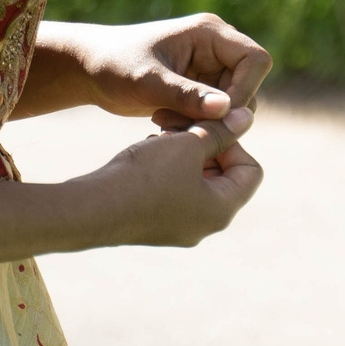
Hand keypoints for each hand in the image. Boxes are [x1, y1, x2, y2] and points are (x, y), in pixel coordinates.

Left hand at [51, 14, 272, 127]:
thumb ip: (187, 96)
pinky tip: (164, 123)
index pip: (255, 60)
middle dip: (221, 112)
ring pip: (233, 104)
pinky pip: (215, 113)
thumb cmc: (114, 66)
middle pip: (249, 86)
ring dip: (206, 121)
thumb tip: (228, 110)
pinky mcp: (200, 87)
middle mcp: (216, 47)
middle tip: (180, 124)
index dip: (246, 90)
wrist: (89, 71)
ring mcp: (210, 68)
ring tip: (167, 123)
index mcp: (210, 32)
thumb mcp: (148, 82)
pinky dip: (196, 124)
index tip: (217, 116)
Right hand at [81, 110, 265, 247]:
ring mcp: (179, 228)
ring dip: (185, 153)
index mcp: (221, 211)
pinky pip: (175, 190)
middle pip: (225, 175)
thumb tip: (247, 117)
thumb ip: (220, 130)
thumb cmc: (146, 175)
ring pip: (197, 180)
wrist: (93, 208)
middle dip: (207, 145)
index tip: (207, 127)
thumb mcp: (188, 144)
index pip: (251, 170)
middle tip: (183, 127)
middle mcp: (205, 226)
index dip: (234, 142)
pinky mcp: (155, 225)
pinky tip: (147, 152)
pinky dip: (167, 168)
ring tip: (163, 135)